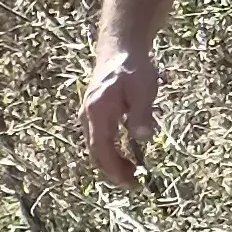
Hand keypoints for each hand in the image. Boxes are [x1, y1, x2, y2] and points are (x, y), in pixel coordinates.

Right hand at [82, 45, 161, 185]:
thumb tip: (142, 138)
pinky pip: (100, 138)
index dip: (114, 170)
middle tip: (134, 182)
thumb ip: (141, 114)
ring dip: (113, 161)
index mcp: (97, 112)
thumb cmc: (133, 67)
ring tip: (133, 171)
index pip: (101, 150)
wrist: (120, 48)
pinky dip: (112, 150)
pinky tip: (129, 154)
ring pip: (97, 147)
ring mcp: (90, 115)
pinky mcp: (96, 113)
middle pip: (96, 153)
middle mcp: (88, 116)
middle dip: (113, 170)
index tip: (130, 183)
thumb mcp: (143, 90)